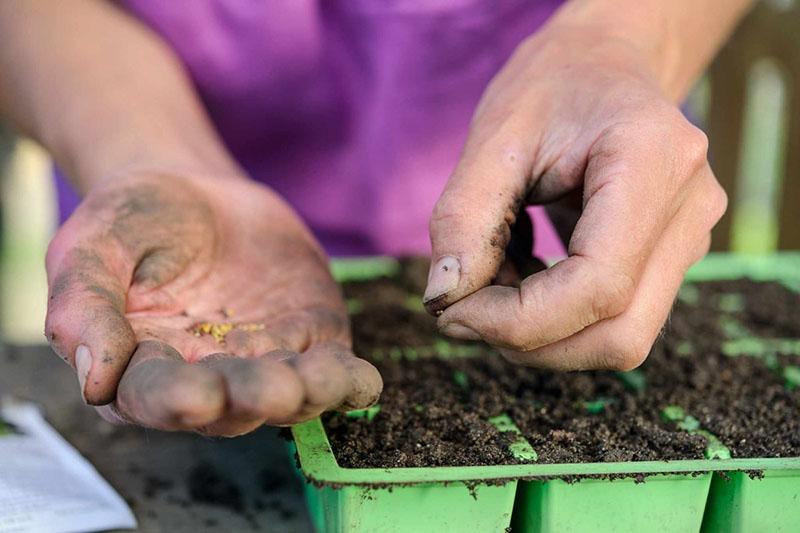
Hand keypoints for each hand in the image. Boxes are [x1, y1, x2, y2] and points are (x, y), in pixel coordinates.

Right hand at [45, 172, 380, 435]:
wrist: (195, 191)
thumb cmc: (132, 222)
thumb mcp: (90, 248)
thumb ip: (84, 307)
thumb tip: (93, 380)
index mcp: (142, 370)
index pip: (156, 398)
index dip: (175, 401)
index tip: (195, 395)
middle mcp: (206, 379)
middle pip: (231, 406)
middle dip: (253, 397)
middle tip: (273, 386)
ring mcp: (263, 363)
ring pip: (287, 397)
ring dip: (307, 394)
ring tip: (321, 380)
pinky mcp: (308, 339)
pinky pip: (331, 370)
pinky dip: (348, 380)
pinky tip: (363, 382)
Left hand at [424, 24, 726, 370]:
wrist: (606, 64)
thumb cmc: (551, 87)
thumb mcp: (494, 136)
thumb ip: (463, 219)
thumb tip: (443, 298)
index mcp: (654, 162)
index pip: (598, 285)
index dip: (518, 320)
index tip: (452, 311)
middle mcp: (689, 209)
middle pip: (620, 333)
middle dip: (528, 340)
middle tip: (462, 309)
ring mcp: (690, 239)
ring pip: (622, 340)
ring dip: (540, 335)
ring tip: (491, 285)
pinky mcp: (672, 259)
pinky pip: (617, 321)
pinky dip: (556, 321)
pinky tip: (520, 279)